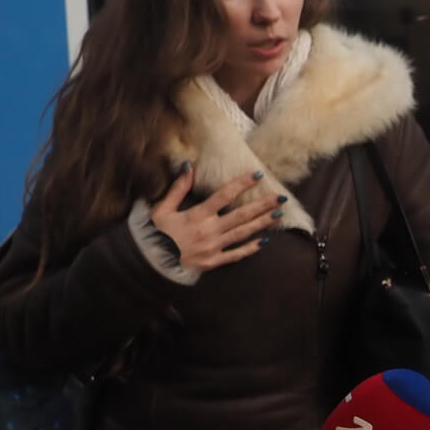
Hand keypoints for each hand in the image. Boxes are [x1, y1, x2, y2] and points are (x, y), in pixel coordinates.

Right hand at [150, 166, 281, 271]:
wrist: (148, 262)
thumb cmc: (153, 233)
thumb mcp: (162, 208)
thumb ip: (178, 188)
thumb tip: (189, 167)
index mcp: (197, 215)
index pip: (224, 195)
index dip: (242, 184)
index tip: (257, 175)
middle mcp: (209, 230)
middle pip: (241, 215)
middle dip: (262, 205)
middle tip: (281, 197)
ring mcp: (213, 247)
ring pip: (243, 233)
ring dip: (262, 223)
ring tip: (278, 214)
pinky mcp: (213, 261)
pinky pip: (235, 255)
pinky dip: (250, 249)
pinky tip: (264, 242)